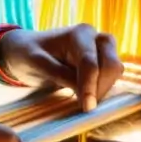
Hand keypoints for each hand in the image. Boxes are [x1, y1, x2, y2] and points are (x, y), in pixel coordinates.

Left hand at [0, 24, 123, 111]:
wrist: (25, 49)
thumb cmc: (28, 54)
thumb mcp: (37, 63)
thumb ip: (60, 74)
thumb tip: (84, 93)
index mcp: (79, 34)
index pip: (90, 63)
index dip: (89, 86)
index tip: (87, 107)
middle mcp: (96, 38)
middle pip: (111, 65)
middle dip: (100, 87)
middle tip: (84, 106)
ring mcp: (102, 49)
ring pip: (115, 71)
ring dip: (102, 89)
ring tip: (82, 100)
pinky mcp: (103, 62)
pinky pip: (111, 77)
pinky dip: (102, 89)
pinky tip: (86, 97)